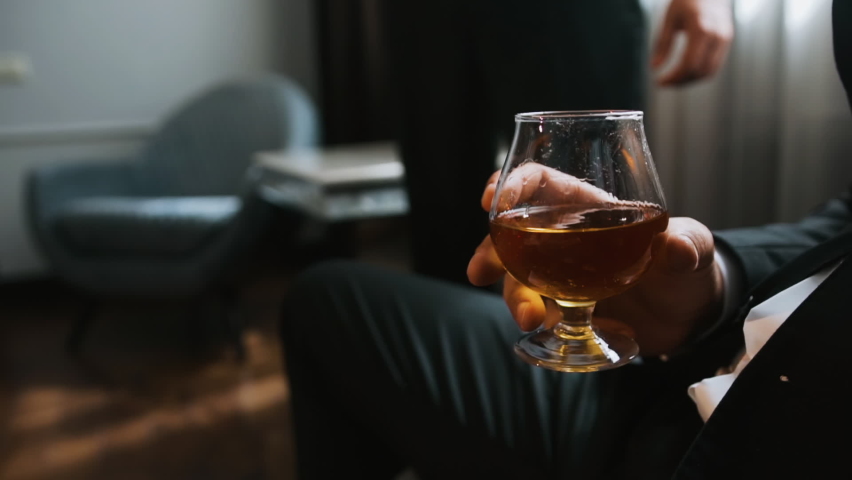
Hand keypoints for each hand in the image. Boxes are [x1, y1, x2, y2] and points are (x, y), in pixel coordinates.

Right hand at [469, 170, 724, 355]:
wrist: (688, 319)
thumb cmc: (687, 267)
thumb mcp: (695, 249)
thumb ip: (687, 244)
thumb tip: (674, 247)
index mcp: (587, 207)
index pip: (538, 183)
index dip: (510, 184)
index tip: (491, 201)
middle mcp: (564, 237)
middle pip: (512, 233)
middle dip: (490, 251)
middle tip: (480, 273)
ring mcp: (560, 274)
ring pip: (519, 277)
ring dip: (514, 296)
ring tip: (530, 318)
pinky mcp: (564, 308)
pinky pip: (538, 311)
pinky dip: (537, 321)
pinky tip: (547, 331)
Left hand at [652, 0, 733, 86]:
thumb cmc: (686, 0)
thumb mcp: (670, 19)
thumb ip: (663, 44)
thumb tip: (653, 67)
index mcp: (701, 29)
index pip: (688, 64)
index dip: (674, 78)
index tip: (659, 82)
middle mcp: (717, 35)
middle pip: (699, 71)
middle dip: (680, 82)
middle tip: (664, 83)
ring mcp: (725, 39)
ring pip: (709, 72)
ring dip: (690, 80)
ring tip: (673, 80)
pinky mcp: (727, 41)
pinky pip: (714, 65)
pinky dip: (699, 73)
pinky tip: (685, 72)